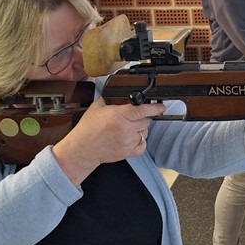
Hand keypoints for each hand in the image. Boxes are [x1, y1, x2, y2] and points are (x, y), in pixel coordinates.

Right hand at [53, 100, 167, 183]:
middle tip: (131, 118)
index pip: (143, 109)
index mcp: (119, 115)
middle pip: (146, 120)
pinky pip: (143, 145)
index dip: (155, 107)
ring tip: (127, 128)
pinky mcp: (128, 152)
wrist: (82, 149)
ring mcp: (128, 141)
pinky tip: (131, 138)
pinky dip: (140, 141)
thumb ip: (111, 98)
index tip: (161, 107)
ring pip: (145, 132)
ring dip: (140, 129)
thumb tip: (121, 91)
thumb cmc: (88, 129)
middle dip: (142, 118)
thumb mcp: (97, 107)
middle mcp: (125, 129)